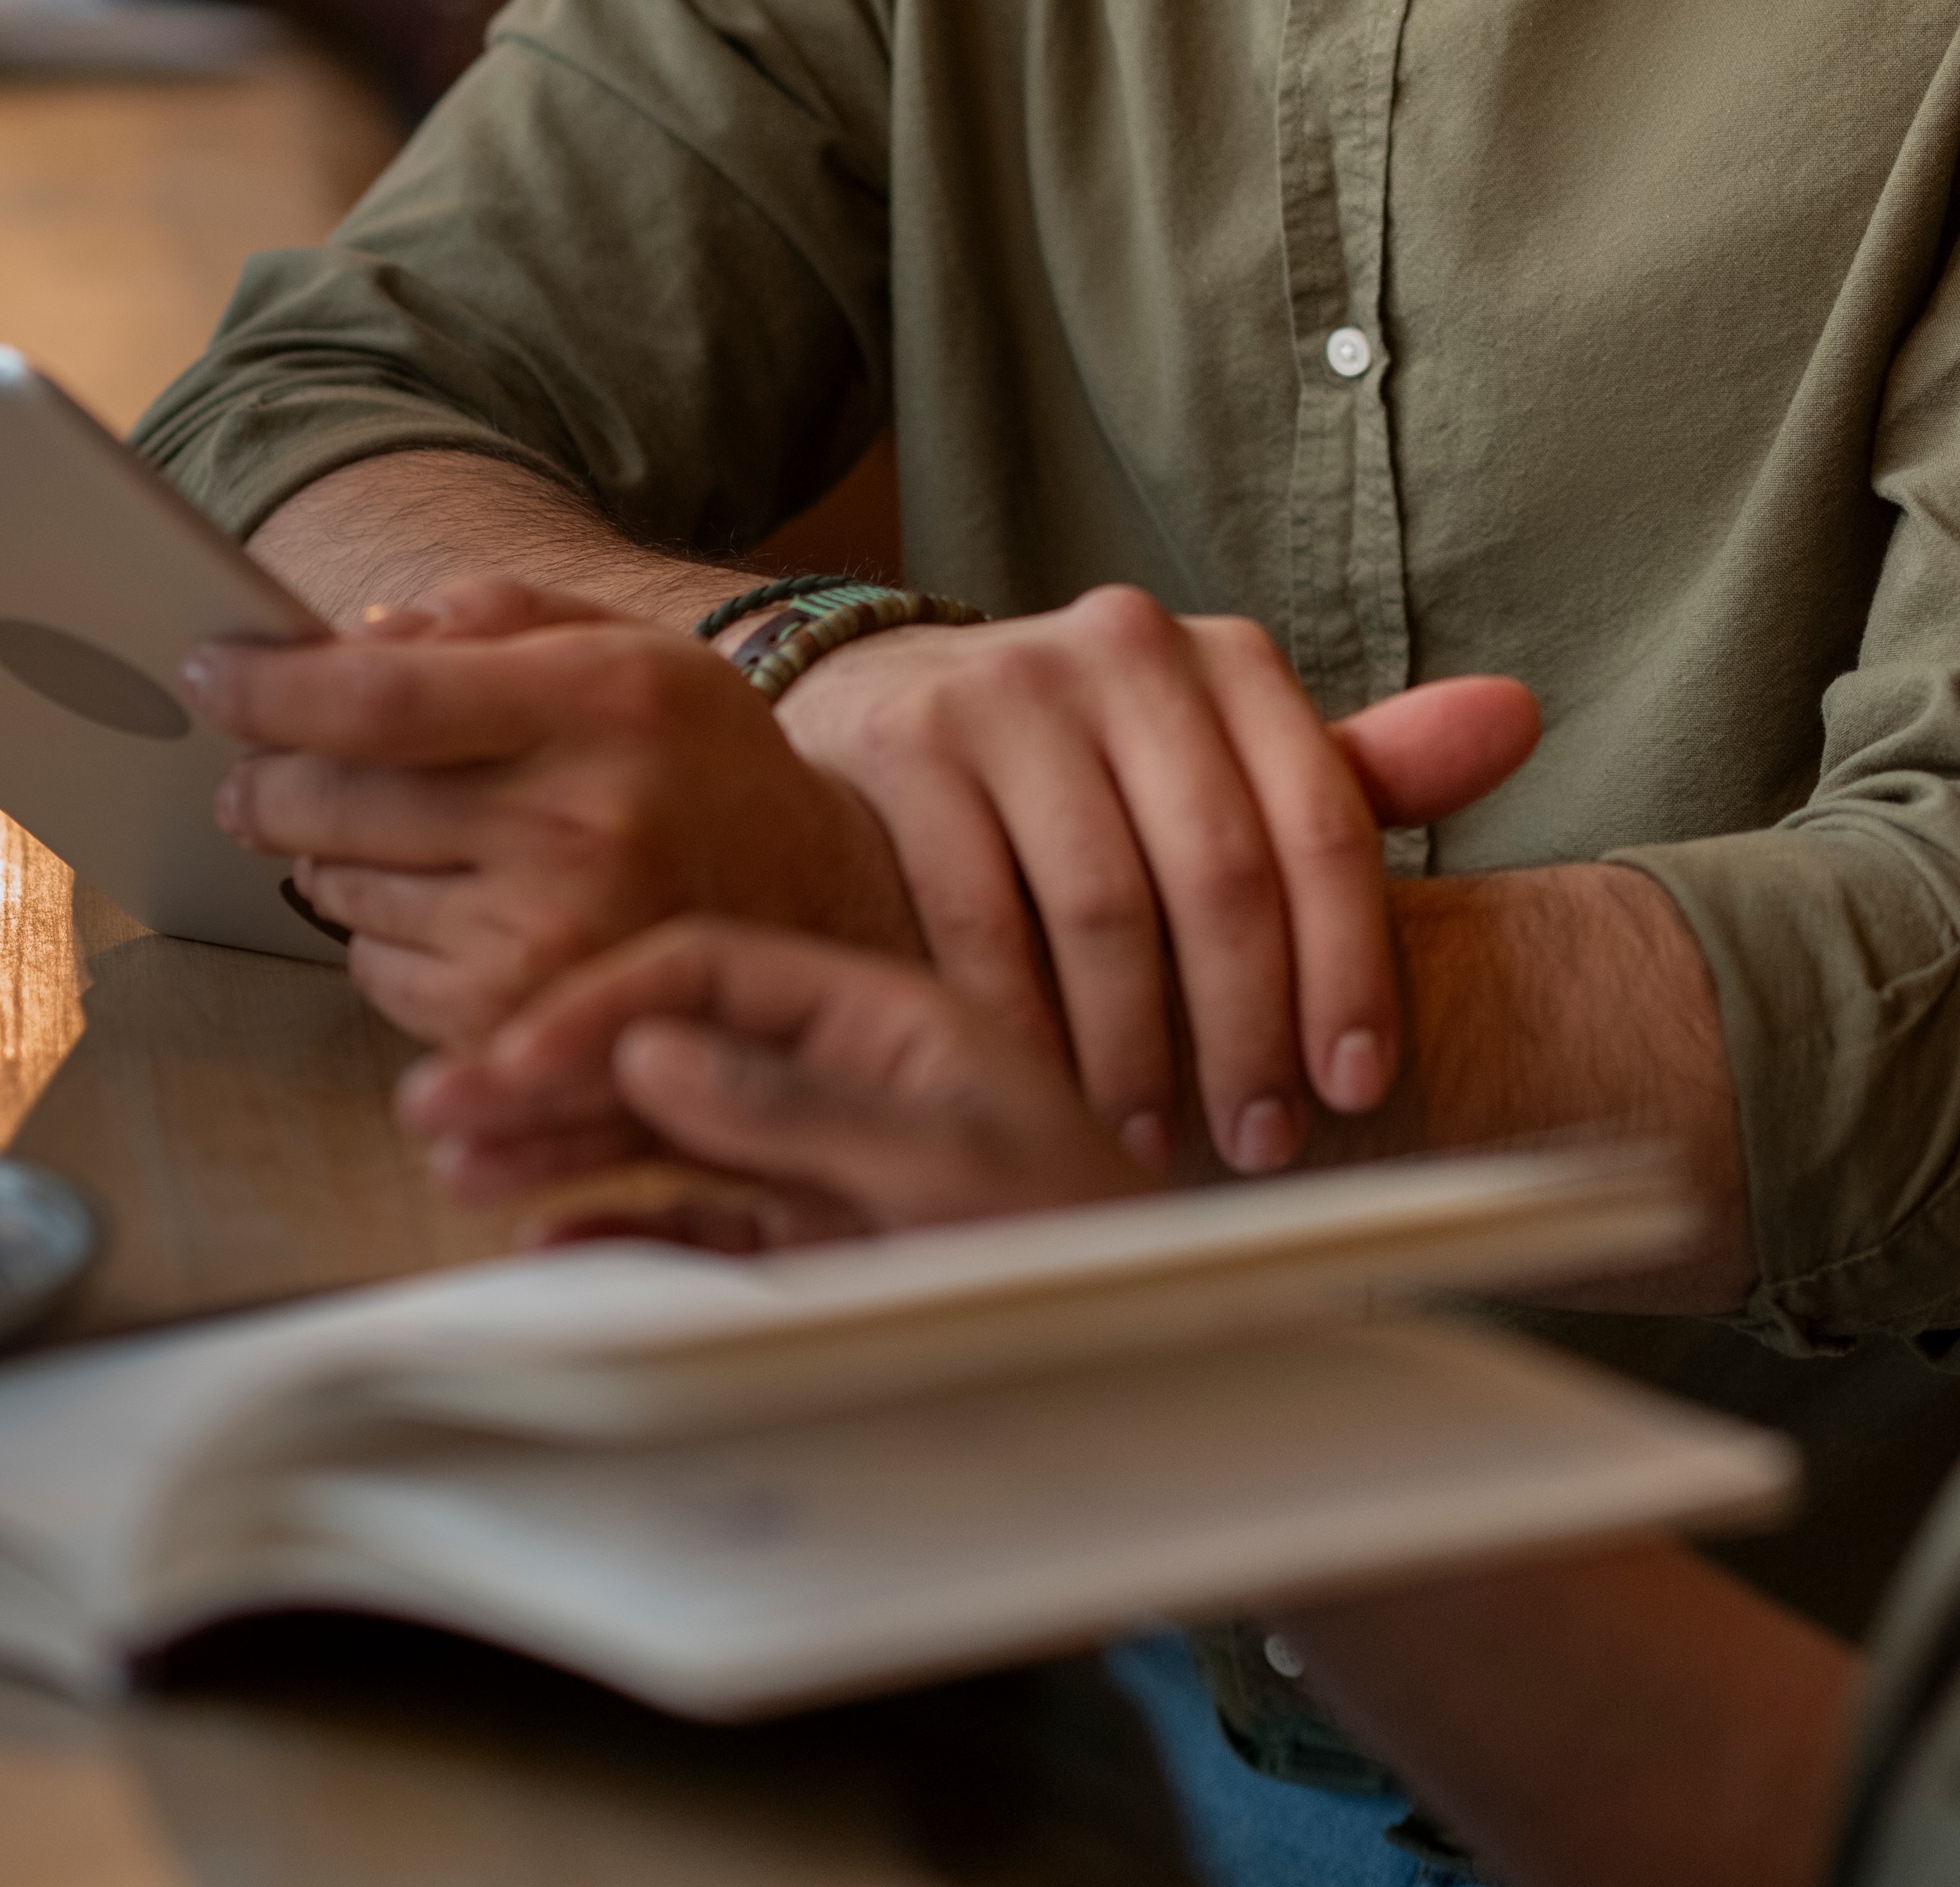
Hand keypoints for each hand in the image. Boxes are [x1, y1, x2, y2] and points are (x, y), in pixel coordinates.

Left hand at [183, 573, 913, 1045]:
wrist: (808, 904)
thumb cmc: (697, 759)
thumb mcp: (629, 648)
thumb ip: (493, 617)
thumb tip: (342, 640)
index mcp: (603, 705)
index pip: (381, 698)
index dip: (271, 686)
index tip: (209, 671)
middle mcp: (575, 824)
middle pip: (331, 798)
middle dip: (266, 777)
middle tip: (253, 766)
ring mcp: (544, 936)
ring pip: (337, 887)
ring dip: (333, 855)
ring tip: (410, 834)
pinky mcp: (514, 1022)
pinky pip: (369, 969)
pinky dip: (379, 934)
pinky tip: (452, 905)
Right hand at [399, 917, 1146, 1242]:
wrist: (1156, 1361)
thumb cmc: (1080, 1244)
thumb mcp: (946, 1161)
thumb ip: (796, 1104)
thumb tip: (649, 1045)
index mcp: (883, 1014)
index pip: (713, 967)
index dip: (603, 999)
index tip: (513, 1049)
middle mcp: (842, 1076)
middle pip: (667, 1049)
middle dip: (549, 1071)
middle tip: (434, 1104)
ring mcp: (822, 1165)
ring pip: (663, 1138)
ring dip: (556, 1143)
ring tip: (455, 1159)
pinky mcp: (816, 1254)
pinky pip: (694, 1231)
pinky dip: (616, 1235)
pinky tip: (545, 1242)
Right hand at [776, 589, 1539, 1178]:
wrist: (881, 704)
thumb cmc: (1089, 768)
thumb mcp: (1223, 761)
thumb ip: (1356, 772)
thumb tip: (1519, 719)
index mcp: (1229, 661)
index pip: (1324, 825)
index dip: (1351, 969)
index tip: (1356, 1088)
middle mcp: (1127, 649)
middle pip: (1221, 875)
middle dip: (1247, 1031)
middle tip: (1257, 1146)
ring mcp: (1008, 689)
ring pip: (1103, 908)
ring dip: (1135, 1052)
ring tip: (1150, 1148)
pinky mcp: (909, 743)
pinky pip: (977, 919)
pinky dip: (1018, 1029)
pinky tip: (1037, 1098)